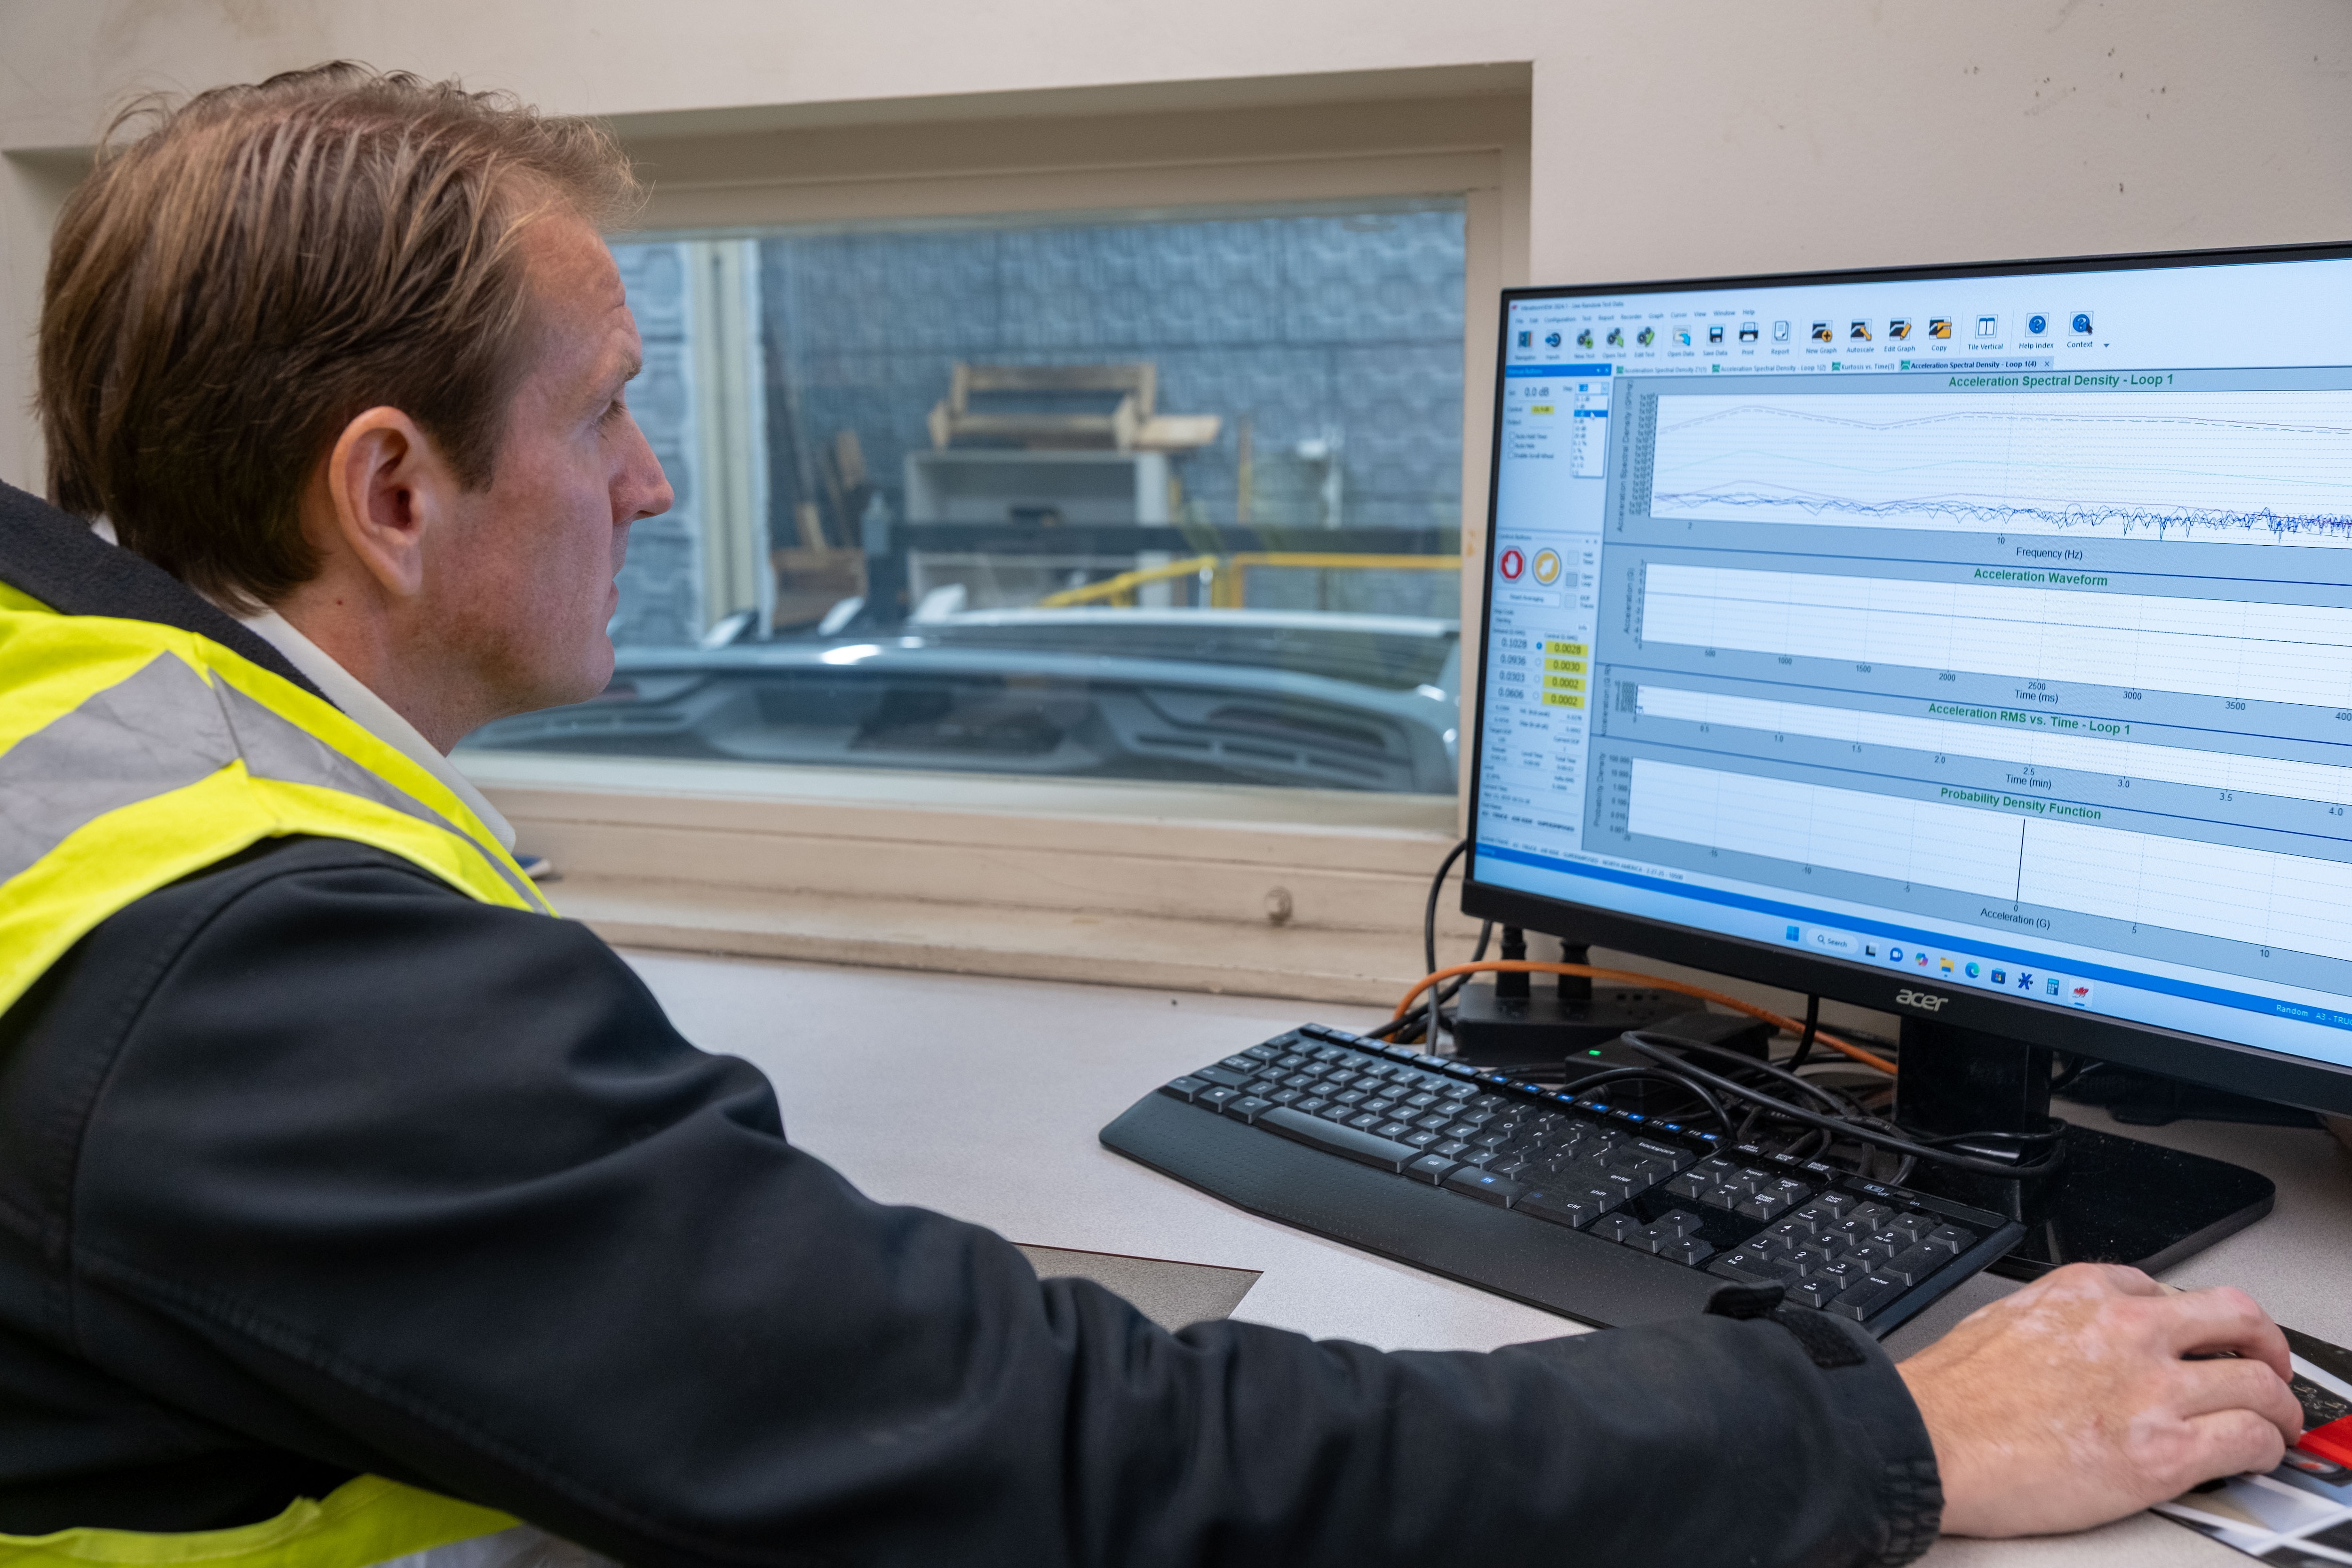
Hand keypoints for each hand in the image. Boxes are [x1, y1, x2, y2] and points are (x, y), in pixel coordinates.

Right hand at [1897, 1262, 2302, 1536]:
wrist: (1926, 1441)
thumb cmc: (1949, 1395)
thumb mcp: (2003, 1320)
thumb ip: (2057, 1320)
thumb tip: (2080, 1345)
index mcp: (2083, 1291)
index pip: (2168, 1290)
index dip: (2195, 1323)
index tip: (2200, 1343)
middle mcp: (2127, 1329)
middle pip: (2237, 1319)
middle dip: (2265, 1346)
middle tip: (2269, 1368)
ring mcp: (2150, 1388)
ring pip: (2260, 1384)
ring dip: (2278, 1406)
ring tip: (2276, 1426)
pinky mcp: (2163, 1451)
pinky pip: (2249, 1441)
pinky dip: (2265, 1450)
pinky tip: (2253, 1458)